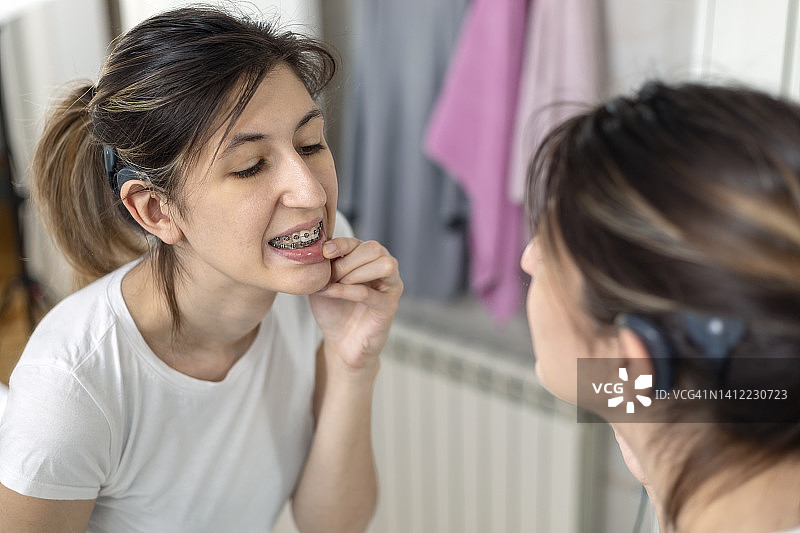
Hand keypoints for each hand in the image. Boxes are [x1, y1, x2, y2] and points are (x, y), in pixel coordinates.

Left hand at [309, 238, 402, 373]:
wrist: (340, 341)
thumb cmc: (333, 308)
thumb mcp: (324, 281)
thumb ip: (324, 264)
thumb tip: (317, 246)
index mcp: (369, 259)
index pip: (358, 242)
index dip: (340, 244)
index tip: (324, 253)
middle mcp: (384, 268)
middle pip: (374, 249)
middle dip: (347, 260)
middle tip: (330, 275)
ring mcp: (391, 287)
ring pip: (384, 265)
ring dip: (355, 272)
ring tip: (336, 284)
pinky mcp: (389, 307)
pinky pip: (370, 293)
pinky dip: (348, 291)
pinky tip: (331, 293)